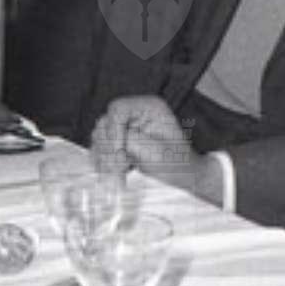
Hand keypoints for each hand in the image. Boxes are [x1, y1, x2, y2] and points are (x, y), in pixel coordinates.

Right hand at [92, 96, 220, 203]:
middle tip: (117, 170)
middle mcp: (136, 113)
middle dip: (108, 148)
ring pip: (100, 136)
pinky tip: (113, 174)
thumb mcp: (156, 151)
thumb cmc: (178, 163)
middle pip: (106, 123)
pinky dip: (103, 161)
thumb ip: (131, 142)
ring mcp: (127, 126)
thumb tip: (110, 145)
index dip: (113, 132)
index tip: (118, 155)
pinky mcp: (120, 141)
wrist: (184, 177)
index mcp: (149, 107)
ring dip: (104, 157)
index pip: (118, 110)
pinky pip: (101, 147)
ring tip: (117, 175)